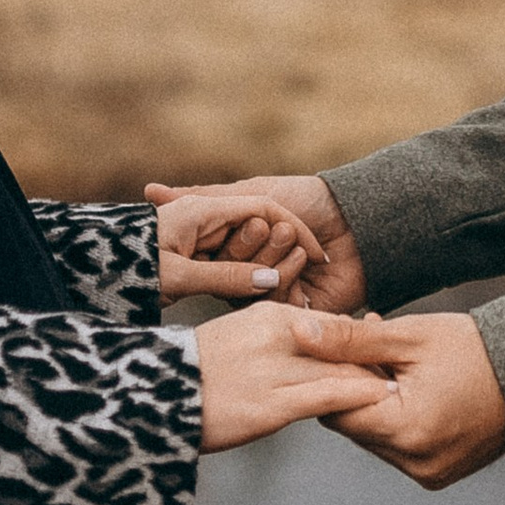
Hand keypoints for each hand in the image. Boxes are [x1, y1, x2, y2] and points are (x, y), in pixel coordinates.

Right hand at [153, 186, 328, 301]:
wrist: (355, 217)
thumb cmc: (305, 198)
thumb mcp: (251, 192)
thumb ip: (202, 197)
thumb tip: (149, 191)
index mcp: (233, 252)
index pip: (209, 258)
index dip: (224, 241)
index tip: (246, 221)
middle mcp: (248, 278)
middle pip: (229, 276)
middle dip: (252, 248)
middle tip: (275, 228)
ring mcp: (271, 297)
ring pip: (252, 290)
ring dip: (275, 259)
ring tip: (296, 240)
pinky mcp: (294, 314)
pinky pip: (276, 304)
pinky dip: (292, 277)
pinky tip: (309, 259)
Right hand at [191, 302, 395, 451]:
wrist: (157, 398)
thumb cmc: (193, 372)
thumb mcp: (236, 338)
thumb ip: (271, 339)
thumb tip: (300, 347)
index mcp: (267, 313)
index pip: (327, 324)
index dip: (357, 338)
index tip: (381, 347)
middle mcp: (277, 334)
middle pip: (340, 344)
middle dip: (372, 357)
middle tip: (403, 367)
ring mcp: (276, 369)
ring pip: (340, 368)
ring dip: (372, 377)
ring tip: (403, 384)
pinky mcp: (273, 404)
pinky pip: (328, 395)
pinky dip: (360, 395)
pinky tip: (382, 398)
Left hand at [316, 311, 504, 490]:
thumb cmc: (471, 349)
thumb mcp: (408, 337)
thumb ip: (350, 340)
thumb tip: (301, 333)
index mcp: (405, 430)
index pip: (337, 411)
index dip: (333, 378)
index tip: (340, 349)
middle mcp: (415, 462)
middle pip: (356, 426)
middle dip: (355, 388)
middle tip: (368, 347)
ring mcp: (429, 472)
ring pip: (376, 437)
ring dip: (376, 404)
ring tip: (394, 364)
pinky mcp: (440, 474)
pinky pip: (400, 448)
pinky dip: (398, 420)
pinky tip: (411, 387)